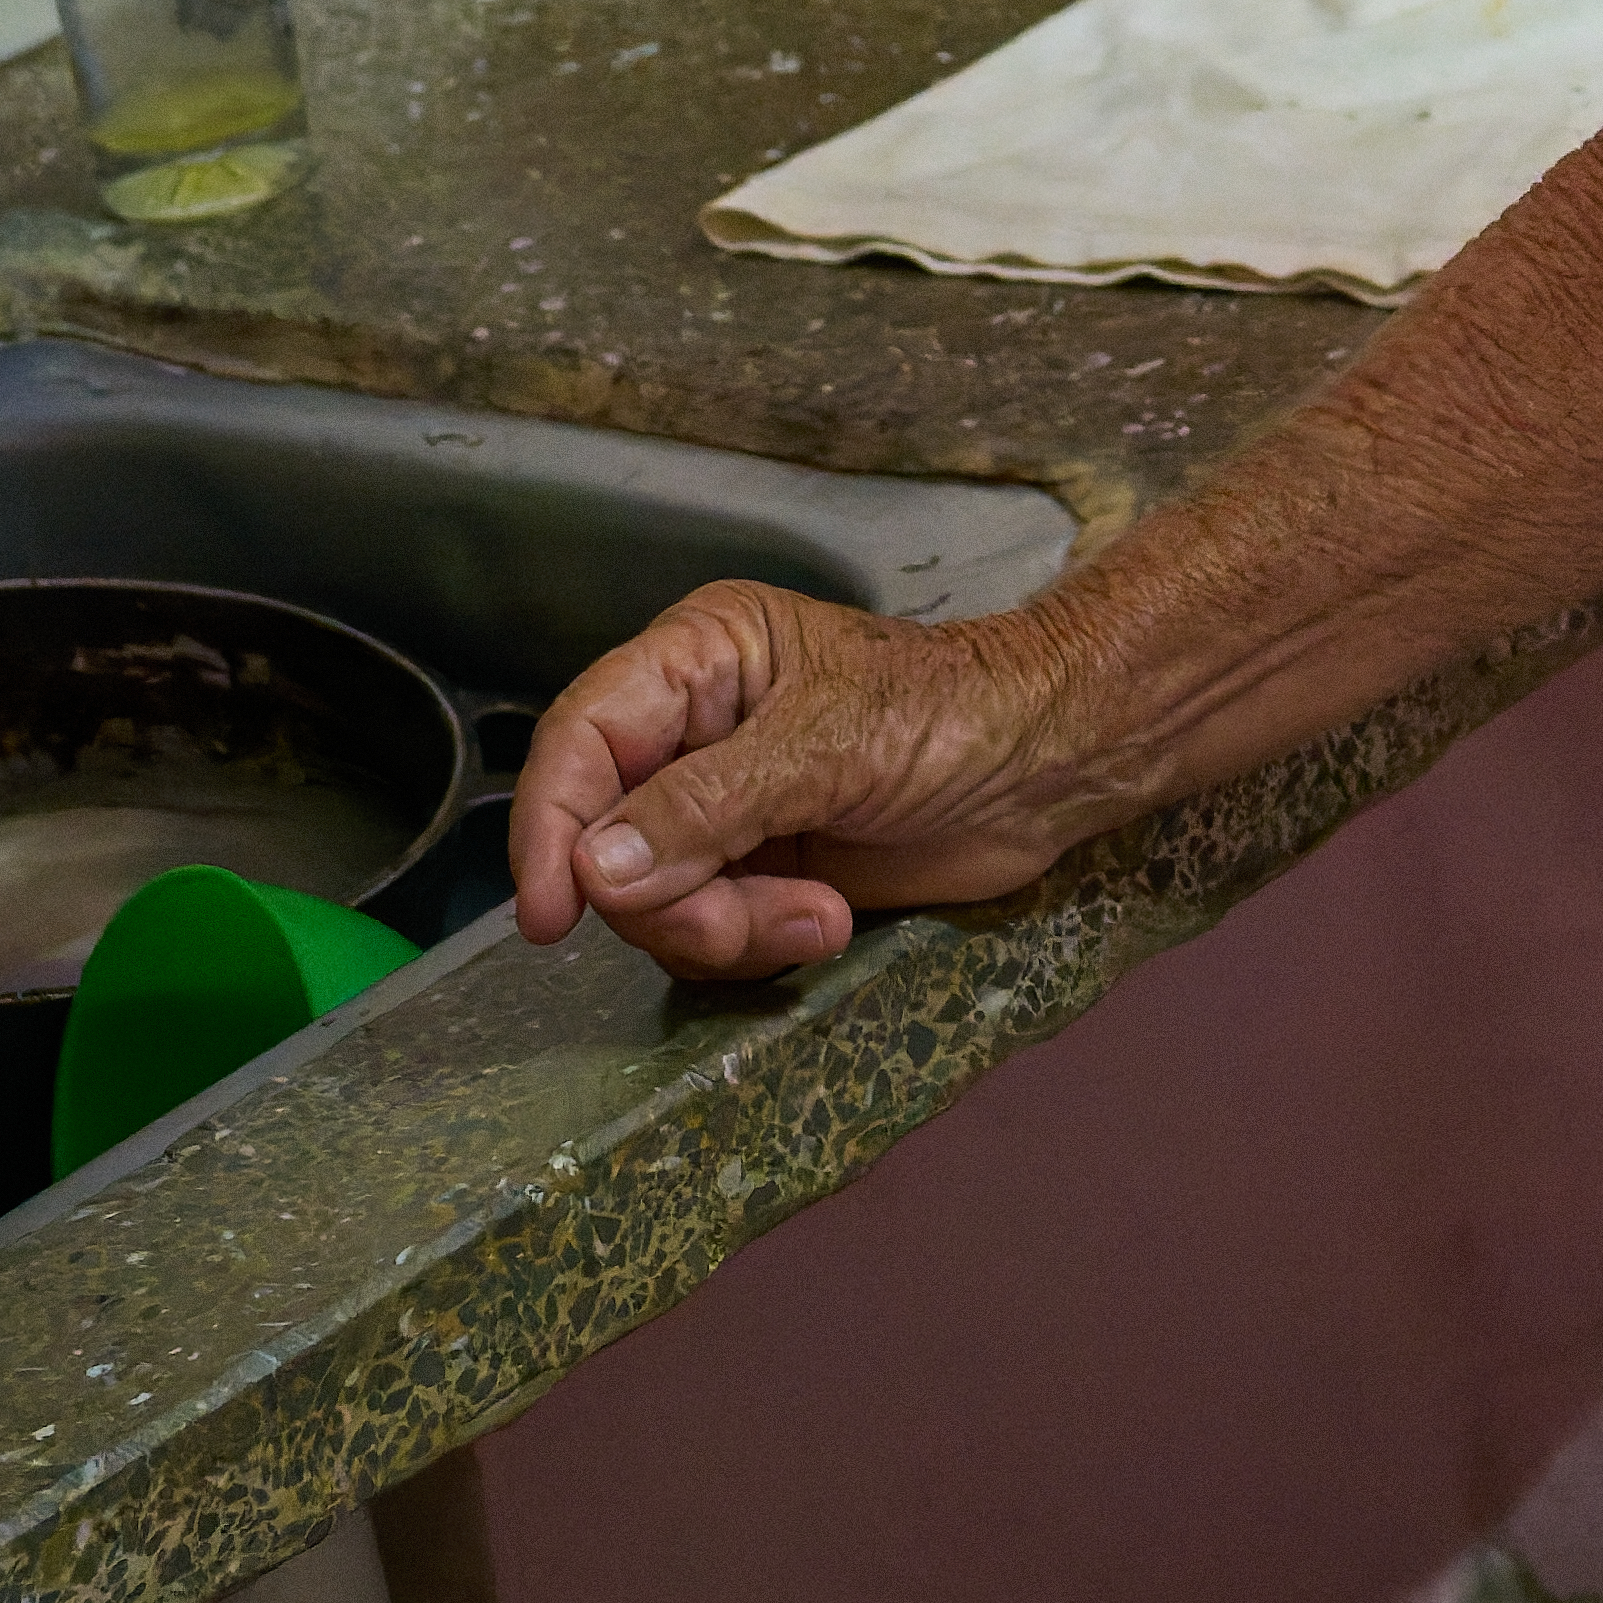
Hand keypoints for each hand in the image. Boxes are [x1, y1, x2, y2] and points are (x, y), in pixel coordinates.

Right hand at [505, 578, 1121, 981]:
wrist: (1053, 767)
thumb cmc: (957, 713)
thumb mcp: (828, 747)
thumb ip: (708, 807)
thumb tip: (598, 868)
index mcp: (699, 660)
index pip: (581, 739)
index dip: (549, 826)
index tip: (553, 914)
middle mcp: (695, 732)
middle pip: (606, 841)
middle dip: (670, 899)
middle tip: (740, 920)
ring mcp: (725, 809)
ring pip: (653, 901)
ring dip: (725, 929)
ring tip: (816, 915)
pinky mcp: (761, 871)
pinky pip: (707, 932)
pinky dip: (758, 942)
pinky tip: (829, 920)